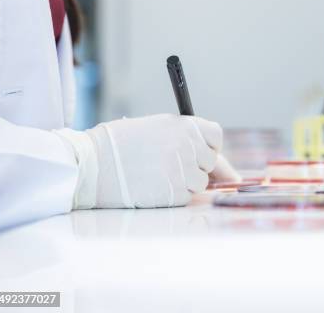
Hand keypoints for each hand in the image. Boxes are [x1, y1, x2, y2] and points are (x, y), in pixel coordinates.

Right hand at [56, 114, 221, 208]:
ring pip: (200, 183)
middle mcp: (189, 147)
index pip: (215, 137)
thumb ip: (192, 142)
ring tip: (156, 172)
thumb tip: (231, 176)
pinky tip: (152, 184)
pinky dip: (172, 195)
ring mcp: (183, 171)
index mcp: (186, 126)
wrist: (92, 163)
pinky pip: (185, 198)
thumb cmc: (123, 144)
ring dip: (183, 182)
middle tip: (166, 162)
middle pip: (210, 162)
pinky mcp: (174, 194)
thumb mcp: (159, 129)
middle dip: (194, 165)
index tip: (193, 149)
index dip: (206, 145)